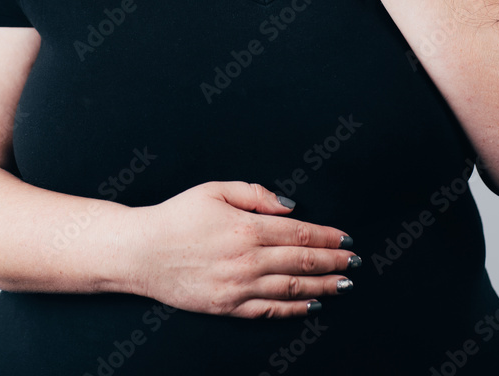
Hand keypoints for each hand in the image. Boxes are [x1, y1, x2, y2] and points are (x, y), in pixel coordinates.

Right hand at [126, 181, 357, 318]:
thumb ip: (255, 194)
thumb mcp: (214, 189)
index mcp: (246, 227)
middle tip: (355, 261)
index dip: (326, 236)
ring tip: (345, 284)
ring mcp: (239, 287)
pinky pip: (270, 310)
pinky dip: (295, 308)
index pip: (298, 234)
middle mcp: (247, 260)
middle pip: (301, 262)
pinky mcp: (228, 307)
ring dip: (323, 286)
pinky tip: (312, 304)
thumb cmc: (177, 216)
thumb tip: (289, 206)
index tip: (346, 237)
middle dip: (333, 261)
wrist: (142, 251)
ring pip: (292, 288)